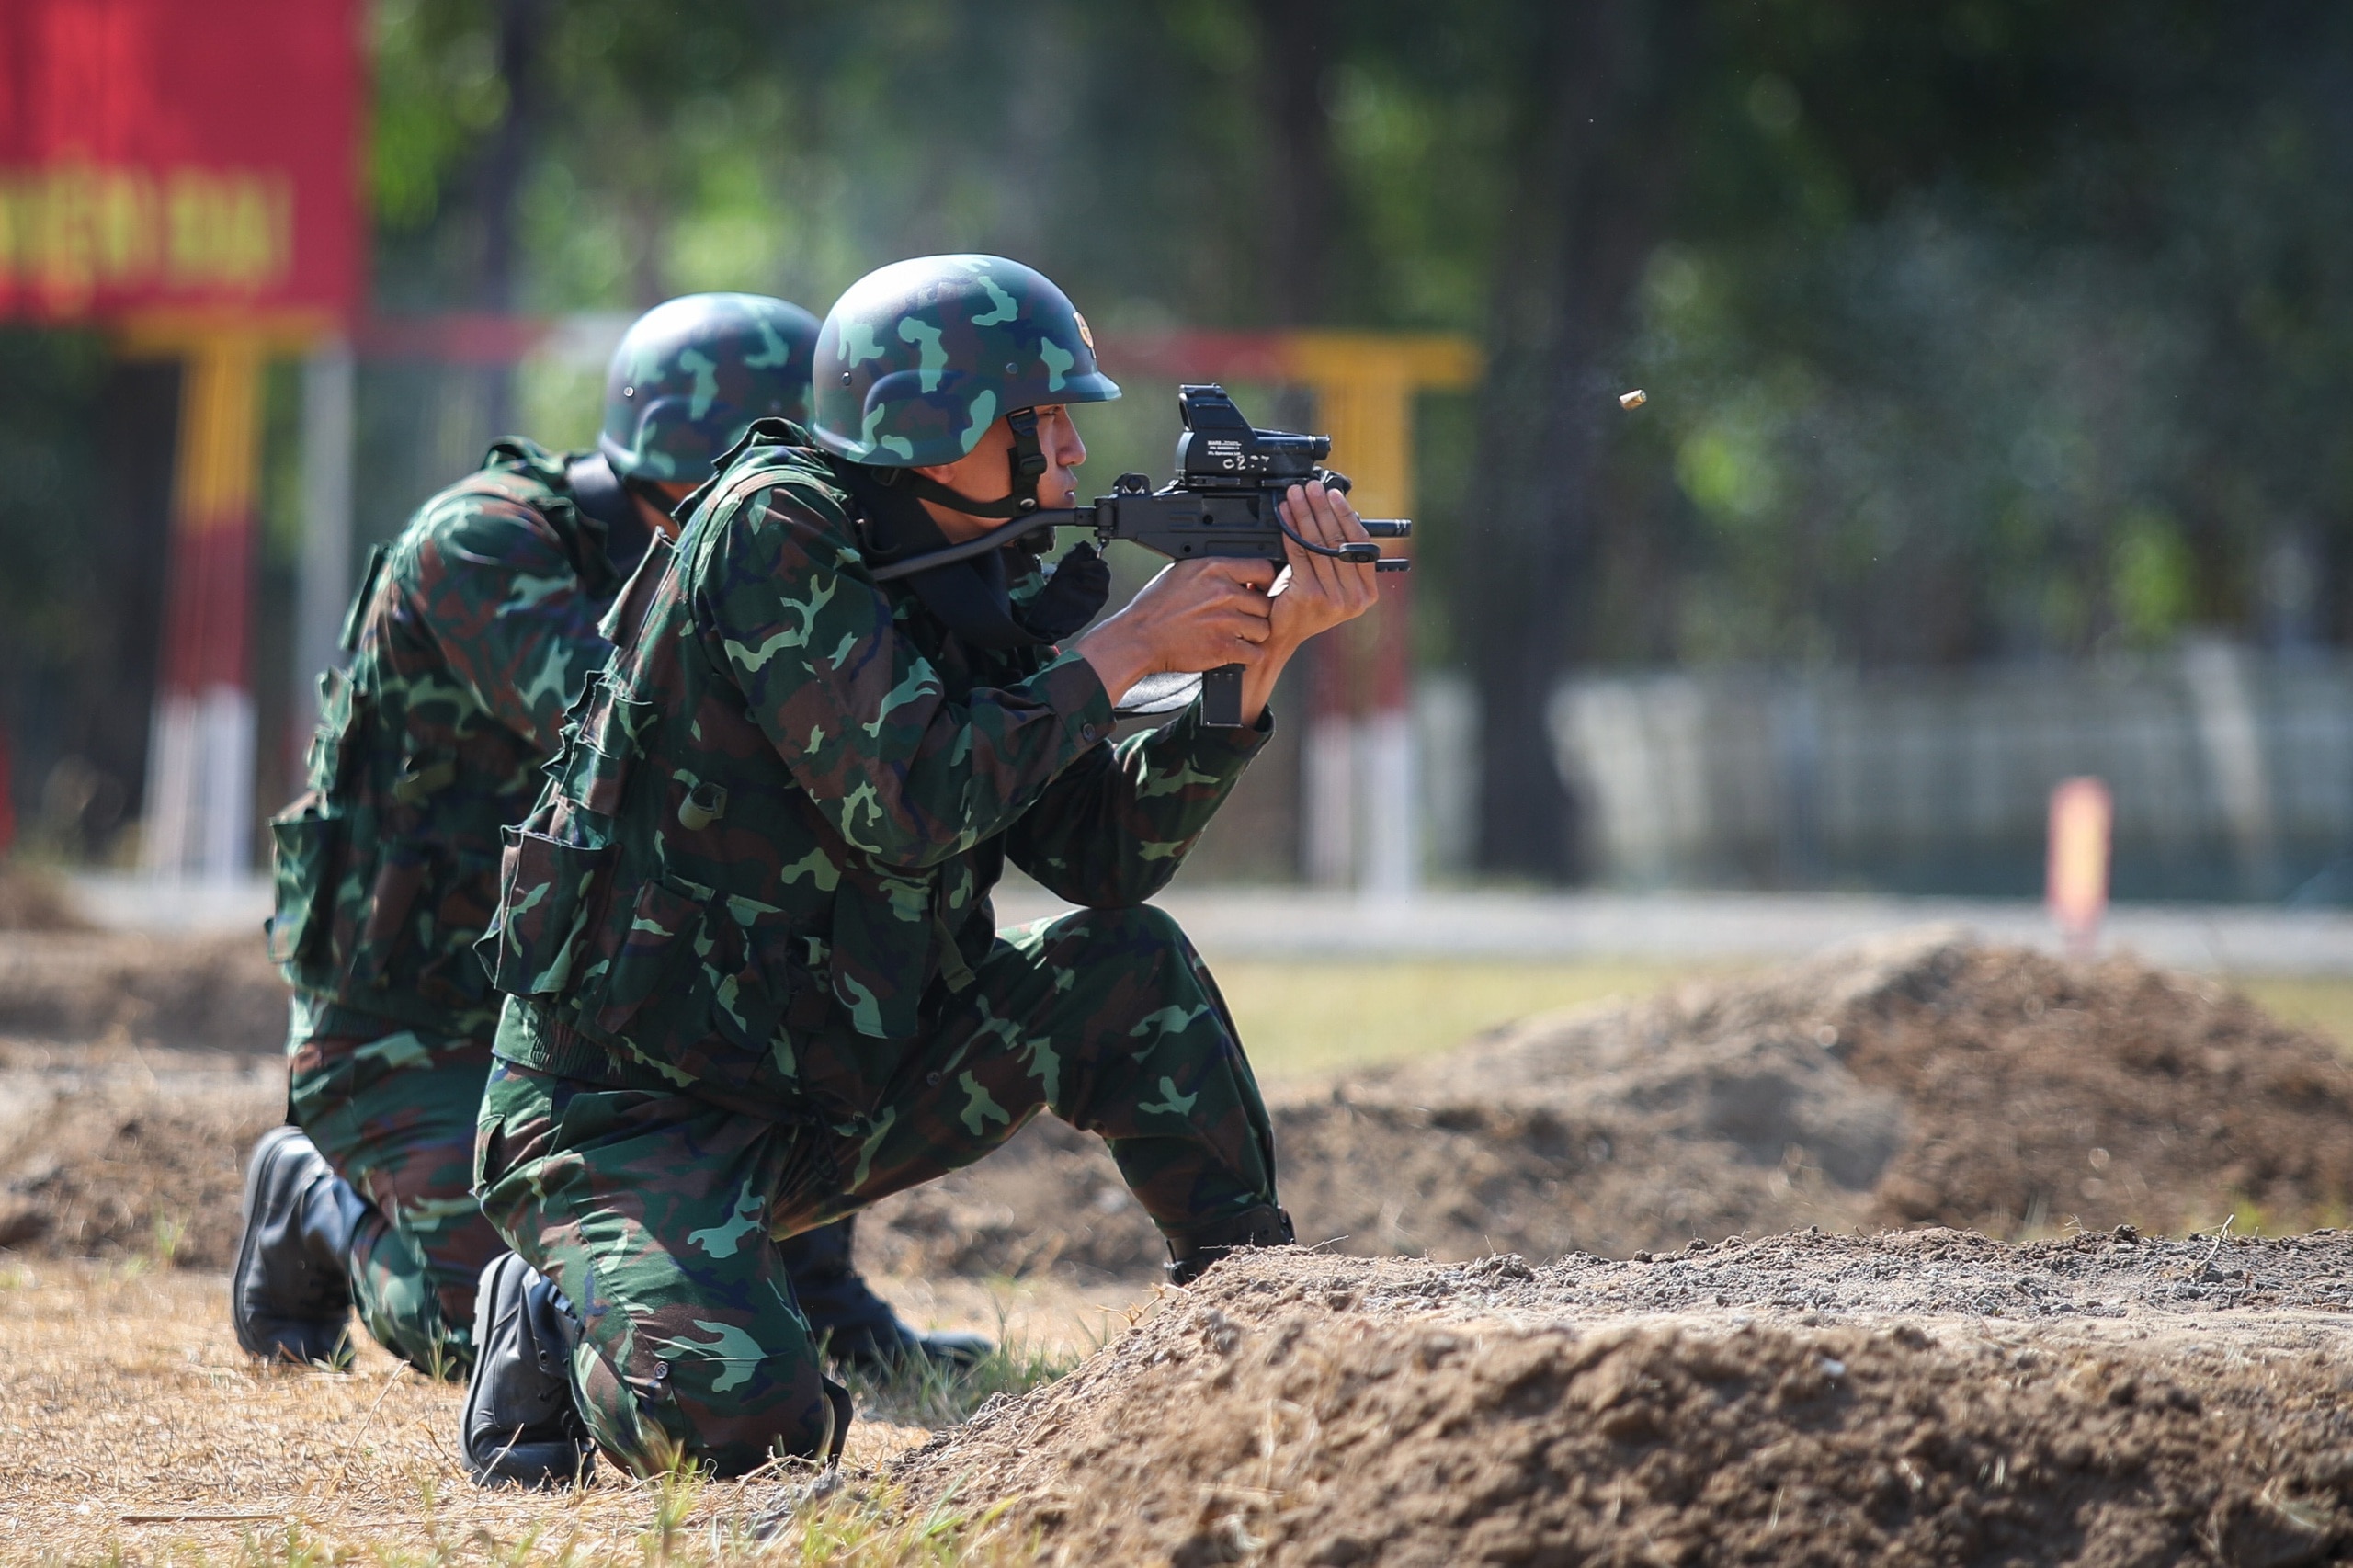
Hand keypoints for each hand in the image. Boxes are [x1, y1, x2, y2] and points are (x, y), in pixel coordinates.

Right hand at [1072, 557, 1275, 703]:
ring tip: (1236, 635)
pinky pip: (1254, 652)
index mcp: (1214, 569)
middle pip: (1266, 602)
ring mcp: (1226, 621)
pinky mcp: (1224, 647)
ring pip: (1263, 628)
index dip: (1266, 580)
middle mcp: (1224, 593)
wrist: (1139, 637)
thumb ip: (1212, 570)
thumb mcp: (1182, 572)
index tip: (1262, 588)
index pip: (1263, 568)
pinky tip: (1233, 650)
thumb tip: (1234, 569)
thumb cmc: (1155, 606)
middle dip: (1257, 612)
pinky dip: (1247, 655)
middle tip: (1243, 617)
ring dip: (1253, 635)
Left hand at [1266, 480, 1380, 651]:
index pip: (1360, 545)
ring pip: (1318, 545)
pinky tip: (1286, 516)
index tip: (1334, 494)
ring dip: (1305, 514)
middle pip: (1338, 541)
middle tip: (1312, 487)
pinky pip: (1300, 554)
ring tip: (1296, 495)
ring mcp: (1334, 599)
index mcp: (1367, 593)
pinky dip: (1291, 531)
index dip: (1346, 515)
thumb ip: (1340, 559)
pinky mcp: (1310, 595)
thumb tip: (1334, 515)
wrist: (1280, 636)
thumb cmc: (1304, 607)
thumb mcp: (1333, 584)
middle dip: (1323, 508)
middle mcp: (1355, 597)